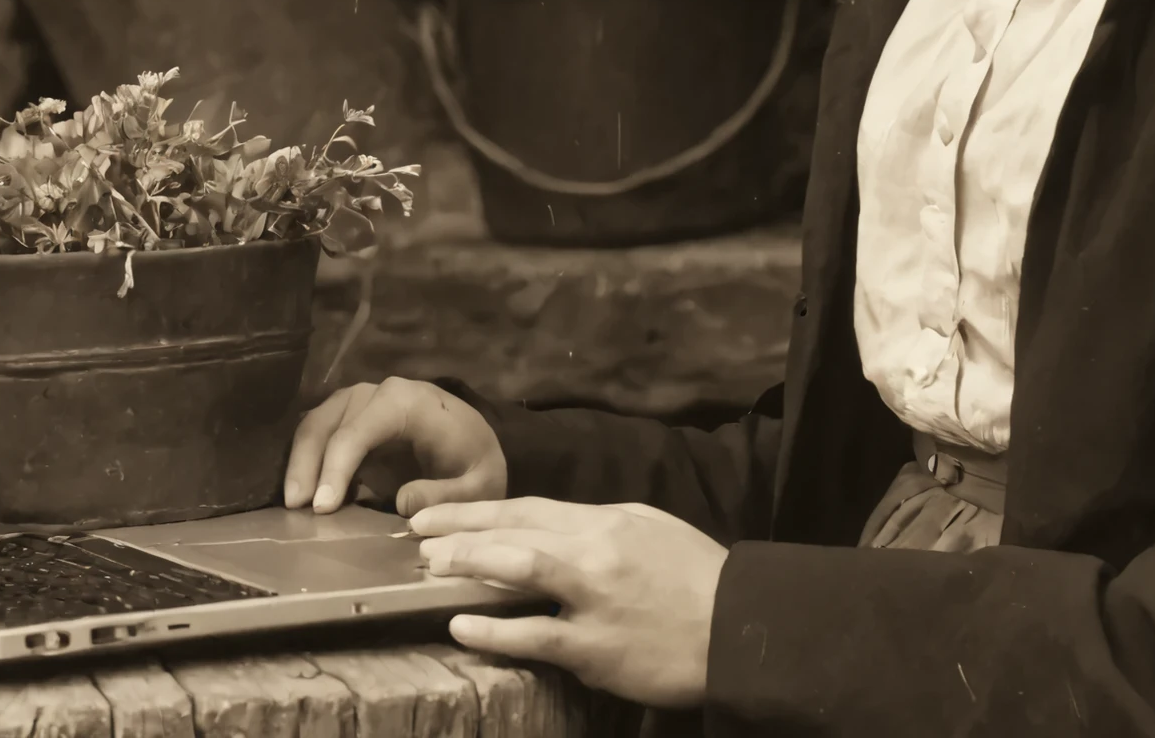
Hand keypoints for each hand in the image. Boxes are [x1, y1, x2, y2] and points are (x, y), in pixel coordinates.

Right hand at [284, 377, 507, 515]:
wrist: (476, 446)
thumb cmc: (476, 463)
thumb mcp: (478, 486)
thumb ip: (447, 495)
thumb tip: (402, 501)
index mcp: (414, 403)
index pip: (364, 425)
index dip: (339, 463)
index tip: (324, 505)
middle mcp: (382, 394)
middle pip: (332, 420)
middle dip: (309, 462)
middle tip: (297, 508)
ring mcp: (363, 404)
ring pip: (317, 421)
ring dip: (300, 460)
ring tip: (293, 504)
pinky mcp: (351, 421)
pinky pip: (319, 432)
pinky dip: (304, 459)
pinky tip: (300, 494)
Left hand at [410, 496, 727, 710]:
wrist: (738, 624)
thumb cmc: (695, 576)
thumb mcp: (650, 530)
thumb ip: (601, 526)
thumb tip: (554, 529)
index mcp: (608, 519)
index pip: (529, 507)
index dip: (477, 509)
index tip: (435, 512)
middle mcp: (596, 549)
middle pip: (516, 530)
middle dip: (460, 531)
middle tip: (415, 536)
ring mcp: (595, 598)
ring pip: (520, 569)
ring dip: (470, 565)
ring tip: (430, 568)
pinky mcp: (596, 647)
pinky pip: (536, 635)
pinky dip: (494, 630)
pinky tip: (462, 627)